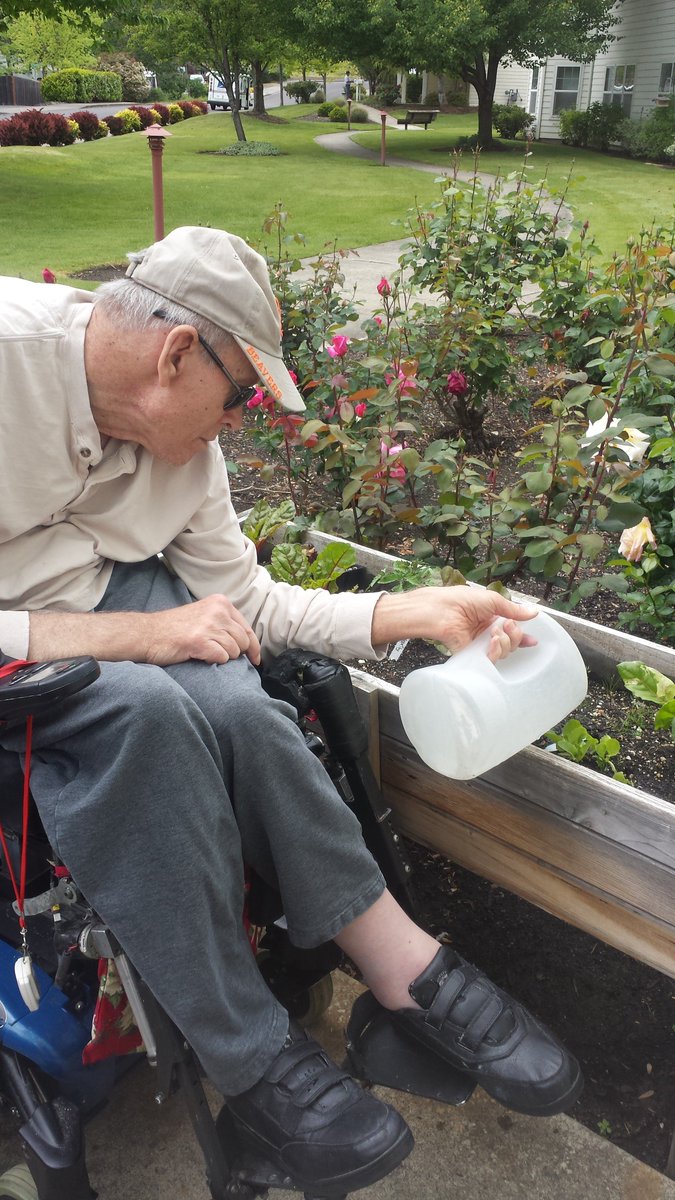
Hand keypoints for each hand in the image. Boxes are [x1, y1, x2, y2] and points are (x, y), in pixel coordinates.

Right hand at [145, 595, 261, 666]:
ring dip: (221, 656)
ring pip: (234, 651)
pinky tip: (200, 655)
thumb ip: (225, 622)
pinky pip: (221, 657)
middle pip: (243, 642)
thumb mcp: (204, 615)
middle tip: (217, 653)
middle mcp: (217, 611)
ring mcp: (208, 625)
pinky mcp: (199, 641)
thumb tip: (248, 643)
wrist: (147, 634)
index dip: (254, 647)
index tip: (255, 660)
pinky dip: (213, 660)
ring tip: (204, 651)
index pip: (247, 629)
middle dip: (235, 653)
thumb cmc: (175, 629)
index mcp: (220, 603)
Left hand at [371, 586, 538, 662]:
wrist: (442, 610)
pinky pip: (492, 660)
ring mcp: (480, 644)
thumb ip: (514, 609)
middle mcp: (487, 633)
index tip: (532, 640)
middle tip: (507, 625)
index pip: (511, 631)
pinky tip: (492, 641)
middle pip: (512, 643)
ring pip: (504, 652)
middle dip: (515, 635)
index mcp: (492, 618)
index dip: (522, 637)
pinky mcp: (473, 655)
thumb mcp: (493, 600)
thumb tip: (533, 612)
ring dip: (505, 641)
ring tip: (495, 631)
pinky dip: (496, 651)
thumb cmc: (462, 601)